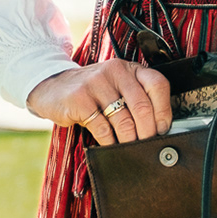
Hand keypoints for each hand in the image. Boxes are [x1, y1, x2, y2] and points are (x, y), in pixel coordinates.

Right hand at [26, 57, 171, 143]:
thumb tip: (158, 129)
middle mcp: (114, 72)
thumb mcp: (115, 87)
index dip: (164, 110)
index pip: (157, 85)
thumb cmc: (91, 91)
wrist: (52, 87)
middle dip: (148, 132)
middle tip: (147, 145)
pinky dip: (110, 142)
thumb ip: (135, 99)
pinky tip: (110, 145)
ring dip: (129, 140)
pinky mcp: (79, 100)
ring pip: (124, 120)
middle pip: (142, 107)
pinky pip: (103, 128)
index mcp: (129, 68)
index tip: (162, 129)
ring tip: (129, 148)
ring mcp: (95, 84)